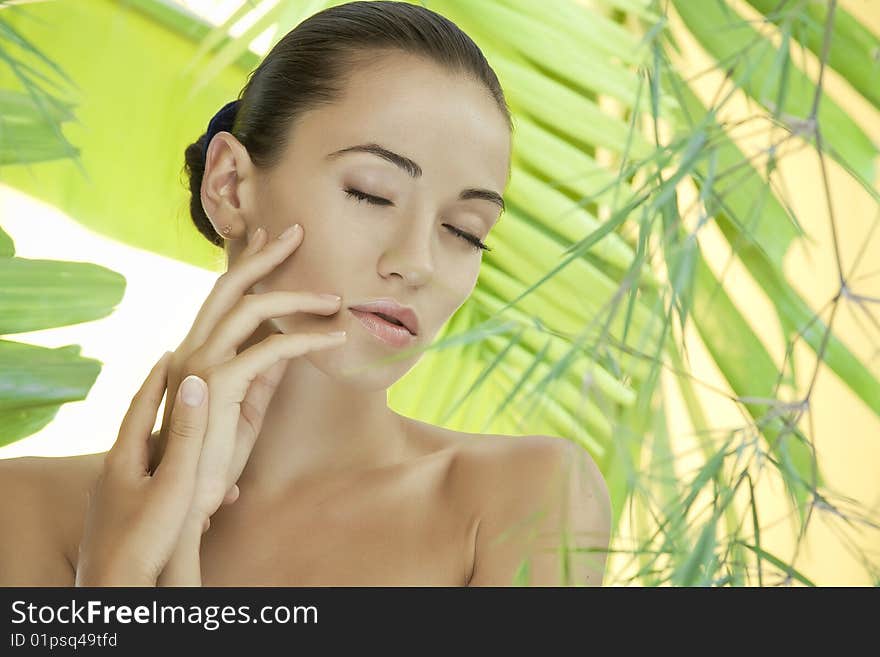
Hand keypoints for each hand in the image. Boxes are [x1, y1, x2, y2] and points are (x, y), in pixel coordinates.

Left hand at [75, 353, 209, 585]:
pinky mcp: (124, 519)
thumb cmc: (146, 539)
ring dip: (175, 445)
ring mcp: (117, 497)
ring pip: (151, 460)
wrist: (116, 591)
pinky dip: (177, 478)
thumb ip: (188, 435)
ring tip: (197, 438)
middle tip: (181, 383)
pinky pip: (155, 486)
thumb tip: (195, 383)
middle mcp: (115, 472)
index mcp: (124, 457)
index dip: (157, 378)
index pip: (142, 404)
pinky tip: (195, 496)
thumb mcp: (175, 483)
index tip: (170, 352)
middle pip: (143, 429)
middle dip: (165, 406)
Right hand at [152, 223, 345, 545]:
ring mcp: (202, 362)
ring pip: (252, 308)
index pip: (222, 297)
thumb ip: (263, 369)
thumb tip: (289, 341)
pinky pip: (274, 348)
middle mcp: (192, 349)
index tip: (270, 240)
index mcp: (195, 351)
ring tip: (334, 298)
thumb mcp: (246, 403)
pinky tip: (336, 341)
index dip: (247, 265)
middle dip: (264, 255)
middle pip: (229, 286)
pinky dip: (309, 340)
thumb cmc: (213, 453)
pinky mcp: (220, 382)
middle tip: (296, 232)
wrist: (186, 497)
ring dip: (298, 297)